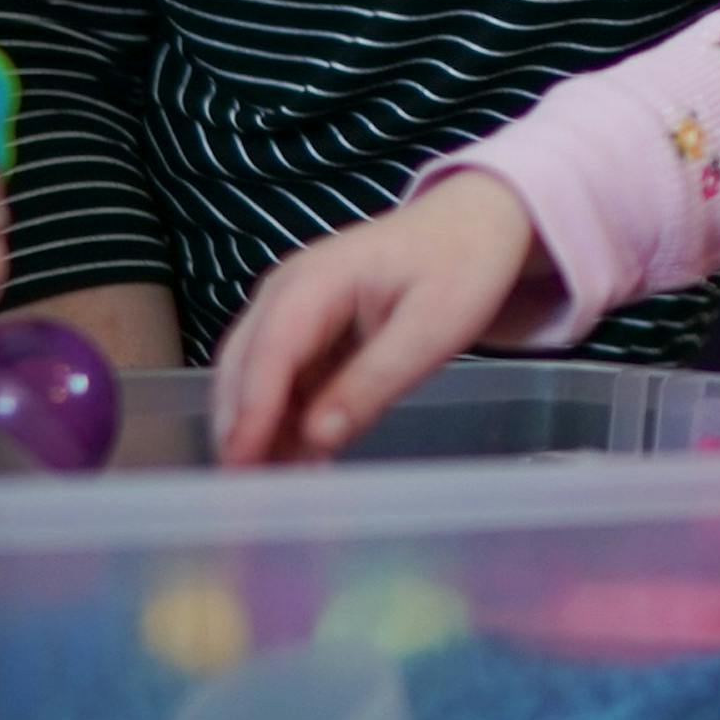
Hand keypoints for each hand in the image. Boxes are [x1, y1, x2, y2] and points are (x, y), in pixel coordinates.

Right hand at [211, 173, 541, 463]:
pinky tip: (303, 460)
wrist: (477, 222)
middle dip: (242, 428)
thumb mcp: (433, 328)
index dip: (253, 411)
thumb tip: (316, 437)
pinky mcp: (306, 329)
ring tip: (282, 489)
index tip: (244, 466)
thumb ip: (375, 379)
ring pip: (255, 377)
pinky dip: (284, 418)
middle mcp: (289, 291)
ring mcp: (292, 308)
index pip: (271, 350)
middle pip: (245, 366)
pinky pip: (282, 378)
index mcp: (318, 279)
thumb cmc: (462, 266)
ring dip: (261, 429)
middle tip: (253, 497)